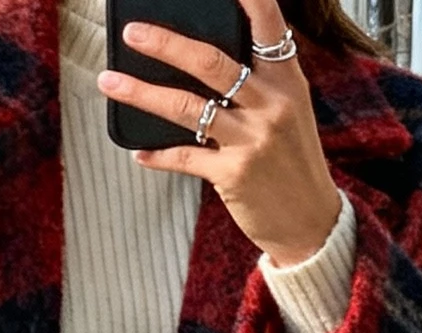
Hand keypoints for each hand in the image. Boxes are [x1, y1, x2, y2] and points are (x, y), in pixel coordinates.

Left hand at [98, 0, 341, 267]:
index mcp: (286, 78)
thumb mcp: (291, 108)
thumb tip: (205, 56)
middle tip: (131, 33)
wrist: (311, 221)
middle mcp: (270, 103)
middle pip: (210, 62)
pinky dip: (158, 154)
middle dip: (165, 44)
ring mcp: (251, 139)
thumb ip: (260, 78)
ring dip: (143, 93)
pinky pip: (185, 156)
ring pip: (187, 106)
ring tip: (110, 82)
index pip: (267, 22)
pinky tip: (138, 152)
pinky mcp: (233, 174)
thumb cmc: (294, 160)